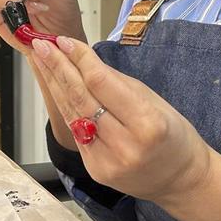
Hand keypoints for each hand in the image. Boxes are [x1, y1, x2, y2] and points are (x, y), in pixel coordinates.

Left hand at [30, 35, 214, 204]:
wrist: (179, 180)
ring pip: (72, 114)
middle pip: (81, 98)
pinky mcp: (95, 169)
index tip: (64, 40)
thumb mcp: (154, 100)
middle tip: (42, 44)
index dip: (79, 58)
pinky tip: (55, 87)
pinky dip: (64, 106)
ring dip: (54, 84)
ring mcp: (107, 161)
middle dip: (58, 67)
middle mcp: (125, 145)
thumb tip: (82, 59)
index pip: (101, 83)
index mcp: (147, 123)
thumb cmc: (173, 136)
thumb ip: (116, 82)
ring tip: (40, 60)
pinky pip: (75, 131)